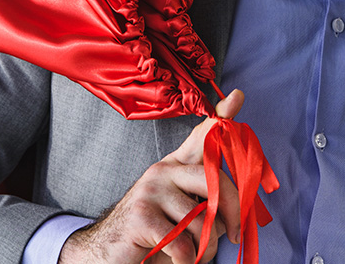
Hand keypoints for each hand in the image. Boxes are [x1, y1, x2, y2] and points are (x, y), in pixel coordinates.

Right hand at [58, 90, 244, 263]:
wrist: (106, 254)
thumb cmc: (151, 238)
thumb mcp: (180, 216)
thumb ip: (203, 204)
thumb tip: (233, 213)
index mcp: (174, 168)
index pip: (201, 137)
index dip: (222, 117)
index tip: (238, 96)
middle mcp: (162, 171)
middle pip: (216, 182)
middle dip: (233, 215)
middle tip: (233, 236)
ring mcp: (150, 190)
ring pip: (202, 223)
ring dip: (204, 251)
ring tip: (191, 256)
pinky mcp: (141, 215)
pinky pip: (183, 245)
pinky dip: (185, 262)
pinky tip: (175, 261)